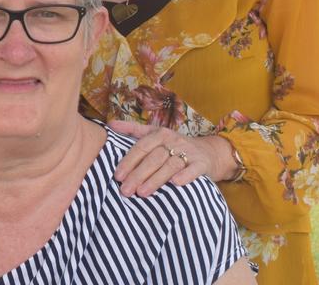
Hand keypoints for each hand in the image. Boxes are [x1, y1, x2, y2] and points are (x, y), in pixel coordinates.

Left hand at [109, 120, 234, 196]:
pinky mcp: (202, 164)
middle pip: (153, 158)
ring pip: (170, 165)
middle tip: (125, 190)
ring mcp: (189, 152)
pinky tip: (175, 184)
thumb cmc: (175, 145)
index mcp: (160, 134)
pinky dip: (185, 176)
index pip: (141, 147)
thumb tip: (110, 124)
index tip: (118, 176)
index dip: (129, 162)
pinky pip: (193, 170)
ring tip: (142, 193)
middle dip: (138, 175)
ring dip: (156, 179)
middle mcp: (174, 141)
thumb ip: (134, 130)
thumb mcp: (156, 134)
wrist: (208, 152)